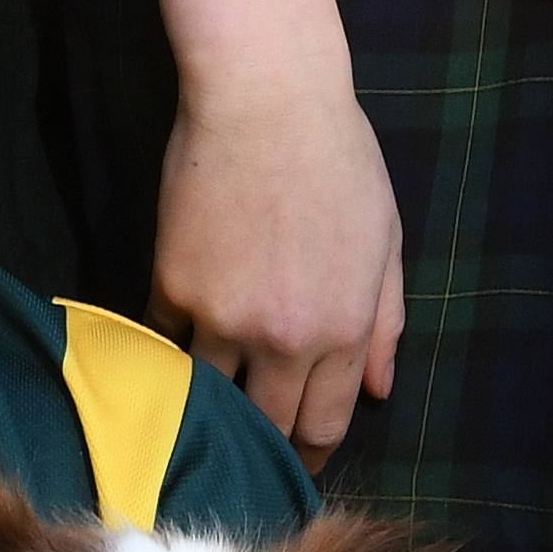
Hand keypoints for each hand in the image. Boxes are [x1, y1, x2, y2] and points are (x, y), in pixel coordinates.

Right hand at [154, 0, 407, 460]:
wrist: (265, 95)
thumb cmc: (338, 156)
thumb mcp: (385, 239)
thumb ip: (385, 321)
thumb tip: (380, 391)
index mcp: (344, 328)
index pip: (323, 425)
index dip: (311, 452)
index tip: (299, 456)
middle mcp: (284, 338)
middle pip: (266, 427)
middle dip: (264, 439)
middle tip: (253, 438)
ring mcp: (222, 317)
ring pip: (209, 397)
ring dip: (212, 400)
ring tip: (209, 400)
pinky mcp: (171, 288)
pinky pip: (167, 344)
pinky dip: (173, 347)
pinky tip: (180, 337)